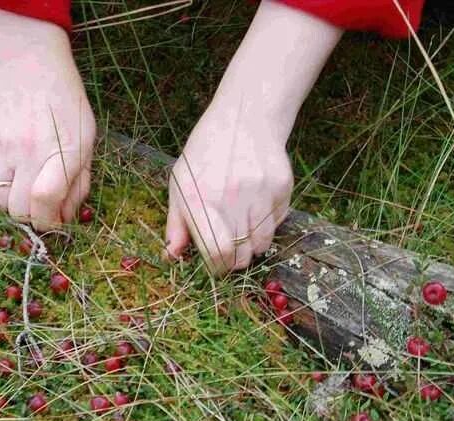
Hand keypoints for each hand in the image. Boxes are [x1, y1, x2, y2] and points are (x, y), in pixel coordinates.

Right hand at [0, 0, 95, 231]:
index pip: (44, 200)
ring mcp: (6, 149)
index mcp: (65, 151)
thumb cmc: (66, 105)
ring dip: (13, 205)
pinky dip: (3, 186)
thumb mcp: (86, 140)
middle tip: (39, 209)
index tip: (52, 221)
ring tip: (25, 191)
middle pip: (19, 209)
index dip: (48, 222)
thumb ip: (78, 182)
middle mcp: (32, 151)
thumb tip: (64, 218)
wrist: (28, 67)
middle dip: (31, 218)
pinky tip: (15, 170)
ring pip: (0, 200)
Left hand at [165, 104, 292, 273]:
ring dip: (252, 244)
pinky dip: (268, 224)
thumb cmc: (204, 157)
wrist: (243, 120)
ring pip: (262, 244)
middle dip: (234, 260)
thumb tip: (172, 257)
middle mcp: (231, 199)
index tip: (215, 264)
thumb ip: (176, 224)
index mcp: (199, 200)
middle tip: (228, 249)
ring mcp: (260, 193)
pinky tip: (256, 205)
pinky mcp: (281, 188)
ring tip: (242, 224)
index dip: (217, 267)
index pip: (217, 255)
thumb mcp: (180, 185)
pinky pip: (278, 223)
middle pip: (241, 257)